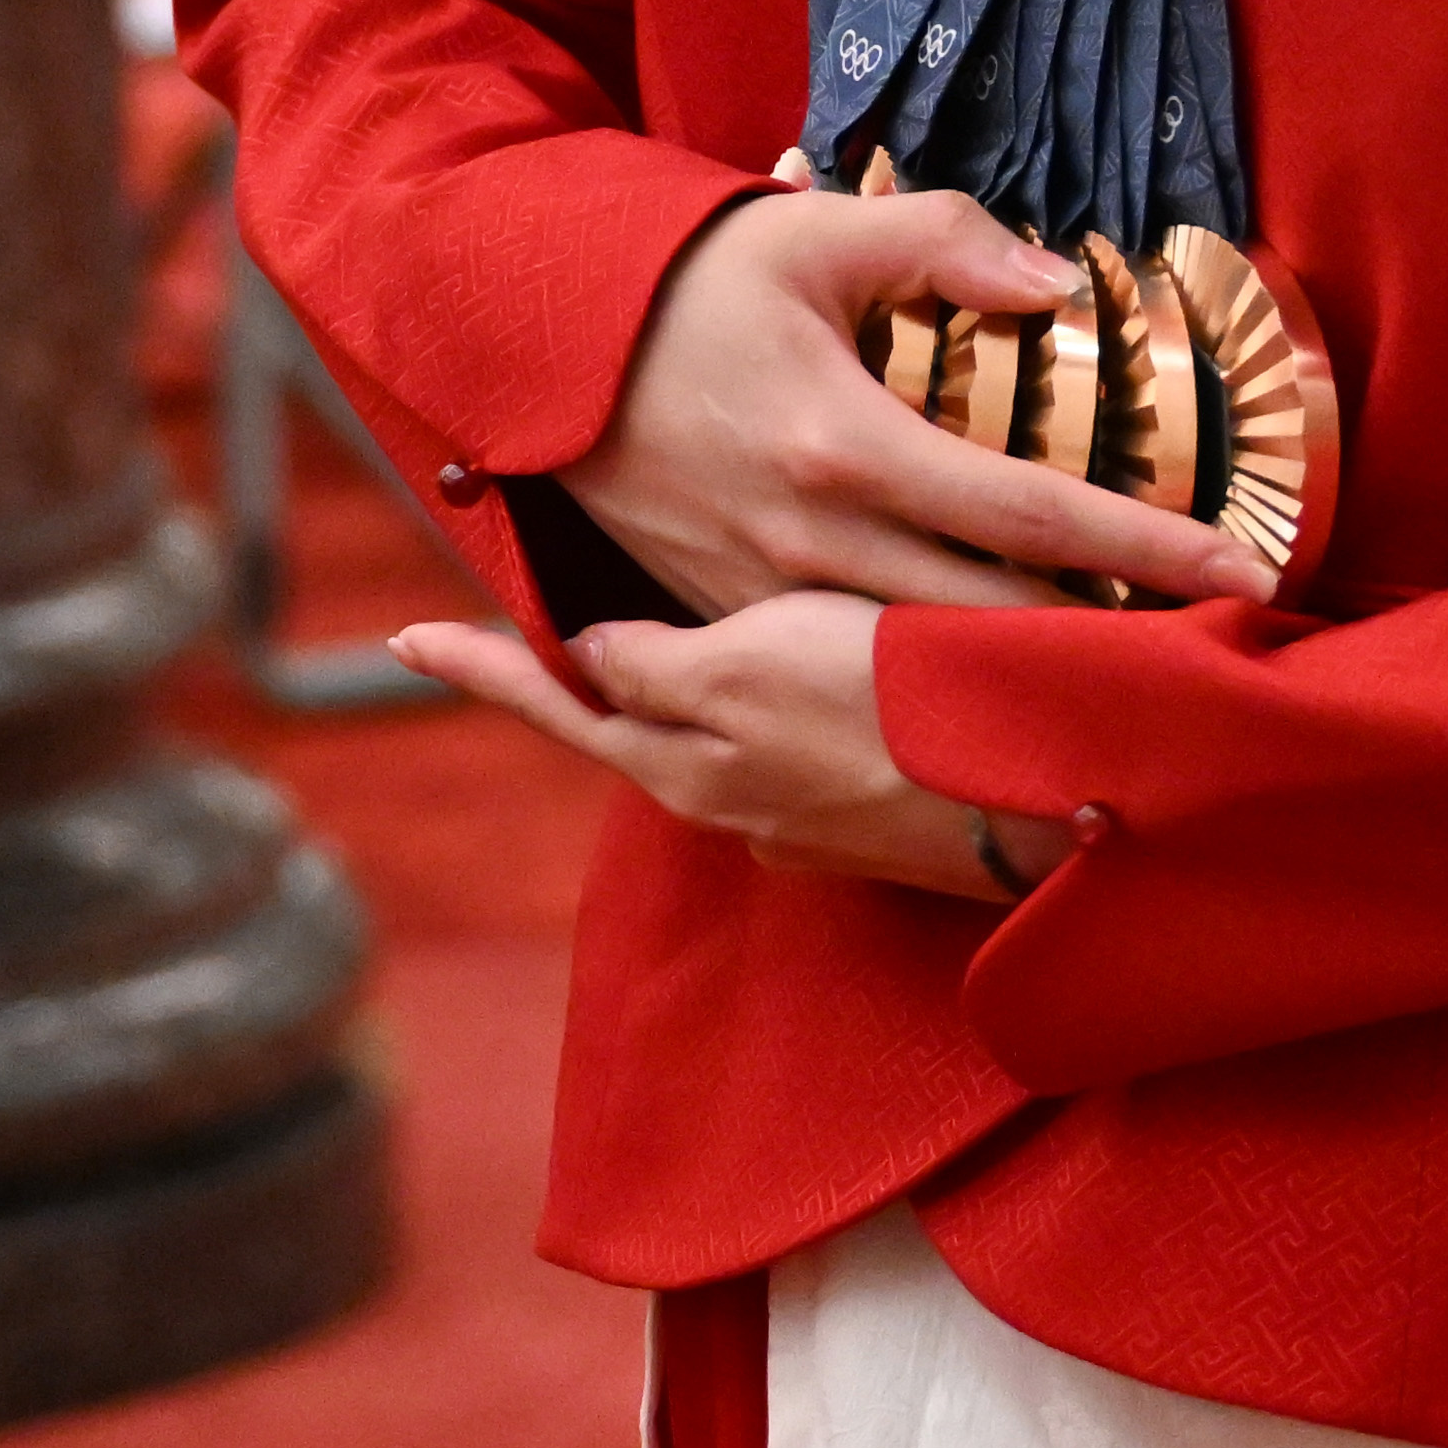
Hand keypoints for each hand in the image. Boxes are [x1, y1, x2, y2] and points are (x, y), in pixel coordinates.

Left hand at [389, 592, 1081, 899]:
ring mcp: (798, 817)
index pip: (563, 702)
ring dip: (681, 691)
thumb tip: (591, 658)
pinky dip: (770, 711)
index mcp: (687, 758)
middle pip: (628, 727)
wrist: (1045, 801)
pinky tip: (801, 669)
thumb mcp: (755, 666)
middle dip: (573, 679)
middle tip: (503, 629)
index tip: (403, 638)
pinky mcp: (865, 819)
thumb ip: (661, 671)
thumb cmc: (894, 704)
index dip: (486, 665)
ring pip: (710, 740)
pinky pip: (786, 754)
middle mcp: (728, 799)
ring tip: (662, 629)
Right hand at [559, 184, 1274, 620]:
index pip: (1033, 512)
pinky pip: (849, 662)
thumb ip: (943, 241)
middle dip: (1108, 640)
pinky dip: (929, 669)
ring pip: (923, 661)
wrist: (531, 340)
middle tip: (1210, 640)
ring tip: (1129, 663)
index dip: (1145, 544)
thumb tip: (1055, 281)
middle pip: (995, 621)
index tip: (1238, 568)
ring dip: (1023, 666)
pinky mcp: (725, 618)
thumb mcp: (812, 231)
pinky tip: (993, 664)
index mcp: (845, 448)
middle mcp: (809, 545)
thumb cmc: (686, 279)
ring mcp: (762, 597)